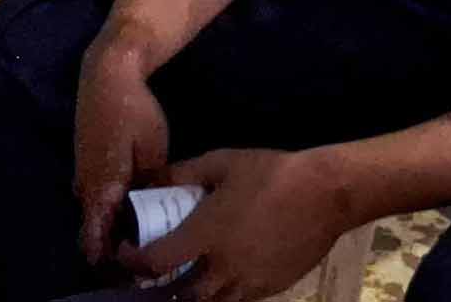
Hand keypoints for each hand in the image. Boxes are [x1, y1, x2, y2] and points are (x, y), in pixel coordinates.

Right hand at [74, 38, 171, 265]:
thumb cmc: (133, 110)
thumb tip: (155, 217)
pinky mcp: (86, 159)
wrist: (107, 72)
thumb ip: (151, 187)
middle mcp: (85, 184)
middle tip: (144, 260)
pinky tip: (132, 208)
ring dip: (111, 228)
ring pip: (94, 212)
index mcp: (101, 186)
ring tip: (142, 238)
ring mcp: (82, 171)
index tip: (130, 275)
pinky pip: (95, 195)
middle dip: (113, 250)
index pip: (95, 239)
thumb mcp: (153, 151)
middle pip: (93, 229)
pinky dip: (109, 209)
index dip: (109, 262)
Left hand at [127, 148, 353, 301]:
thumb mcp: (220, 162)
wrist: (325, 194)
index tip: (125, 252)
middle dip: (161, 288)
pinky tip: (219, 276)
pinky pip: (237, 300)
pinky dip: (221, 294)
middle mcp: (224, 267)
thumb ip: (183, 173)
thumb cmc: (270, 173)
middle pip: (181, 296)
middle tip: (152, 272)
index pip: (156, 262)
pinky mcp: (270, 289)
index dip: (133, 261)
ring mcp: (249, 283)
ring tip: (183, 278)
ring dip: (192, 294)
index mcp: (206, 235)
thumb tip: (154, 180)